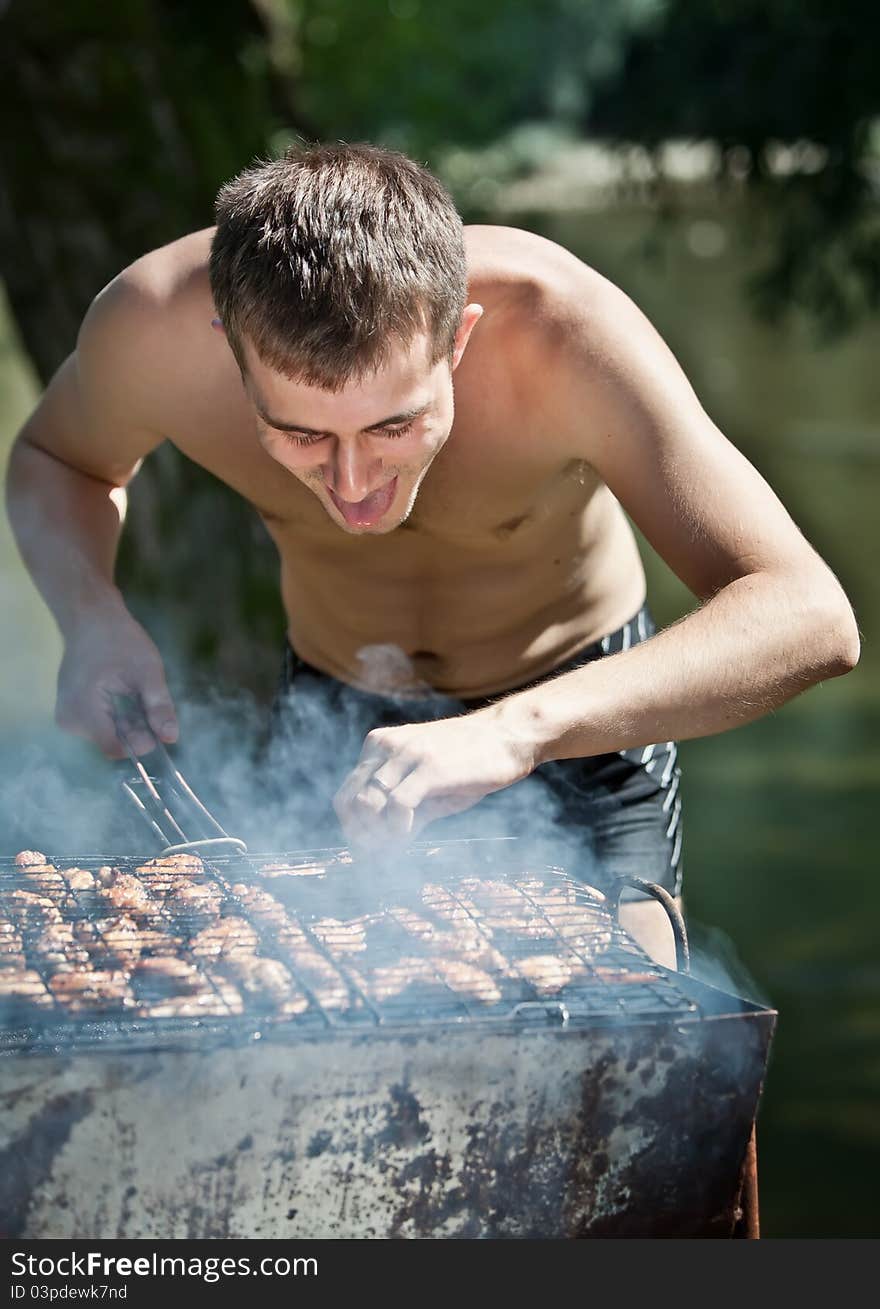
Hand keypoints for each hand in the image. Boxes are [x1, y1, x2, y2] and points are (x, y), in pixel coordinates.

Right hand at [55, 612, 177, 757]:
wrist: (90, 620)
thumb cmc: (119, 641)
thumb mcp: (148, 672)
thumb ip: (159, 706)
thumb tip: (171, 737)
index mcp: (84, 711)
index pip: (116, 748)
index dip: (141, 741)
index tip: (156, 721)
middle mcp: (70, 721)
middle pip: (113, 742)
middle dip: (136, 728)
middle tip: (144, 697)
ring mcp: (67, 718)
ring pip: (108, 735)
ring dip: (128, 722)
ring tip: (131, 692)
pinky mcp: (70, 713)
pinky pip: (100, 726)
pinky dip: (116, 716)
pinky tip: (120, 694)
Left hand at [333, 707, 534, 846]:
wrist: (508, 736)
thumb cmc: (470, 762)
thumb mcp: (428, 784)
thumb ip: (403, 810)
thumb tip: (382, 848)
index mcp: (380, 745)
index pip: (346, 793)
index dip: (352, 829)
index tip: (369, 852)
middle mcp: (387, 746)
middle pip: (351, 802)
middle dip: (361, 837)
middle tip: (379, 857)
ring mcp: (408, 754)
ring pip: (368, 803)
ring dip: (378, 836)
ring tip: (397, 848)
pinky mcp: (430, 767)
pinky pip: (397, 804)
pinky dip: (398, 829)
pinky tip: (410, 835)